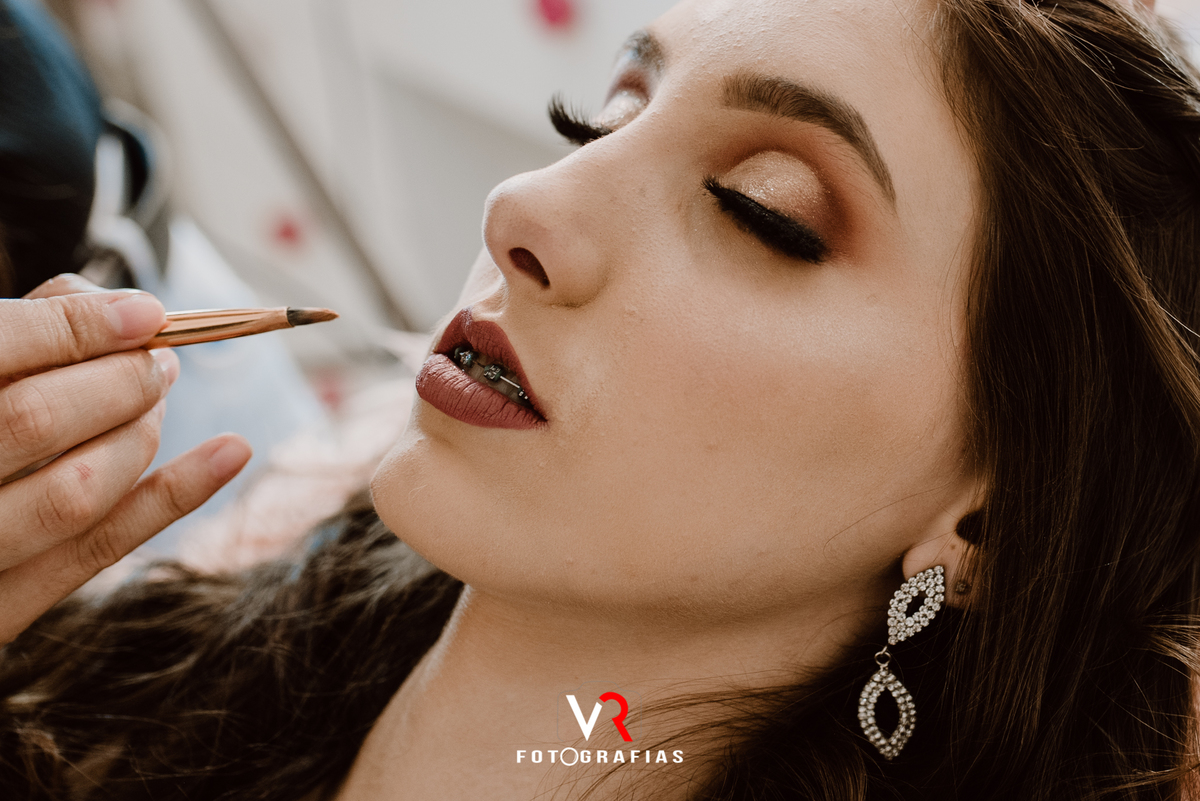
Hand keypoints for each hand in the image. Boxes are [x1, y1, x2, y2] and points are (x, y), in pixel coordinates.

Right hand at [0, 275, 251, 644]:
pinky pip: (99, 550)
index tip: (145, 313)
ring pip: (75, 490)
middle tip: (158, 358)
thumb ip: (22, 334)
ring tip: (159, 391)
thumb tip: (124, 309)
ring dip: (141, 432)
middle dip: (119, 380)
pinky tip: (229, 453)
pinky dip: (174, 496)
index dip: (78, 326)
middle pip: (37, 420)